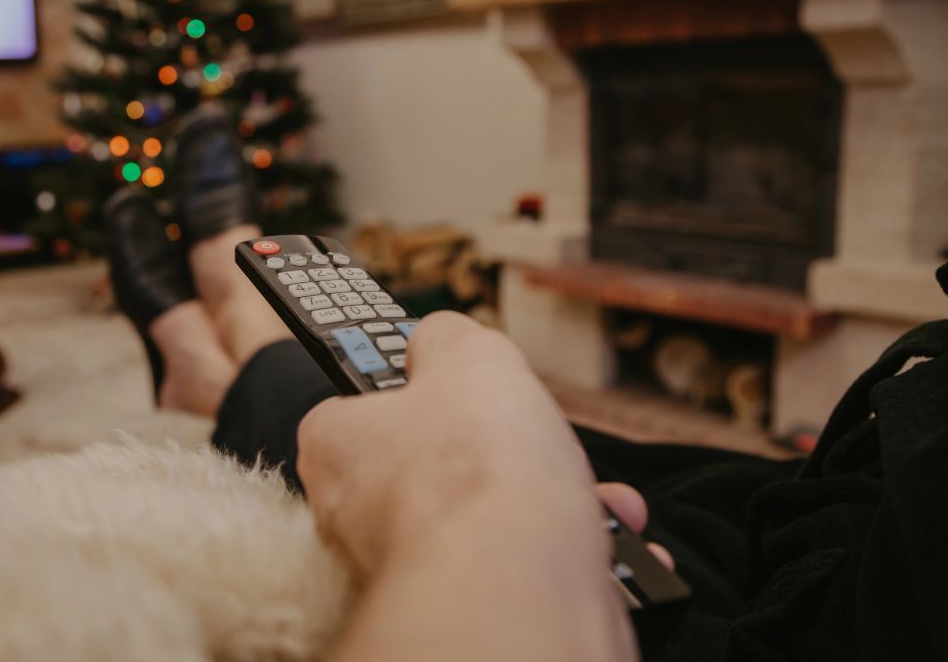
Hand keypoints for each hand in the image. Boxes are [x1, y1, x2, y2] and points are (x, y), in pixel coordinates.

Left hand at [298, 311, 637, 576]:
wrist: (518, 595)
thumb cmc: (477, 471)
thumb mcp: (466, 353)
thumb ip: (446, 336)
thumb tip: (439, 340)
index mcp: (338, 448)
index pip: (361, 403)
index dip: (418, 385)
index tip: (457, 380)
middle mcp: (360, 517)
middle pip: (442, 462)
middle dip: (511, 448)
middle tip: (537, 435)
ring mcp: (414, 570)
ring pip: (492, 517)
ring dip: (558, 499)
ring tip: (594, 496)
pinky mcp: (467, 612)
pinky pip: (522, 568)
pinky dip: (573, 553)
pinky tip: (610, 540)